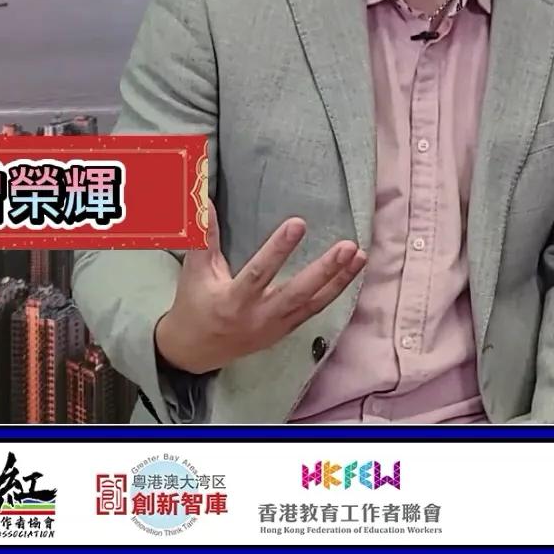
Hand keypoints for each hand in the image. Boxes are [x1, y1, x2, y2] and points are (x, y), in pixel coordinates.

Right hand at [154, 217, 365, 375]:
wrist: (197, 351)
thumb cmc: (194, 304)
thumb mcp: (195, 272)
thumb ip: (204, 237)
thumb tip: (205, 201)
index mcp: (233, 301)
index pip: (259, 273)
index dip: (279, 249)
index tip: (298, 223)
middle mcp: (259, 316)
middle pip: (298, 292)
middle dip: (325, 270)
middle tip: (347, 246)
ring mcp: (276, 326)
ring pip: (314, 303)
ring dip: (339, 279)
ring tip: (359, 255)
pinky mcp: (287, 329)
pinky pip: (316, 309)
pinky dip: (336, 291)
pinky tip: (353, 271)